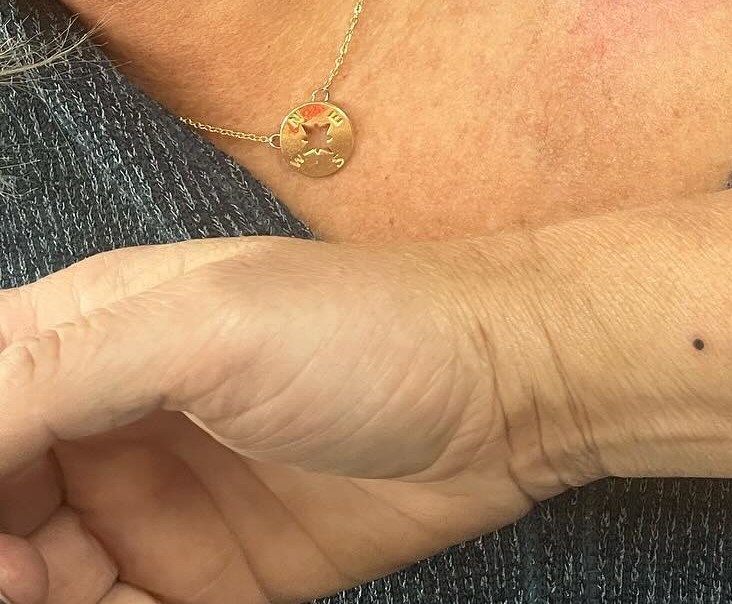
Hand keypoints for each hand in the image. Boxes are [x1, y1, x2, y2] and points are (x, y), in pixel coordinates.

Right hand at [0, 235, 591, 602]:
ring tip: (87, 589)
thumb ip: (62, 371)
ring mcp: (150, 500)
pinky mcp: (201, 577)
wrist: (511, 394)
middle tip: (28, 575)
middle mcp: (105, 414)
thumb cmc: (368, 328)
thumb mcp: (209, 326)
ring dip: (34, 593)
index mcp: (92, 327)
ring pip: (35, 570)